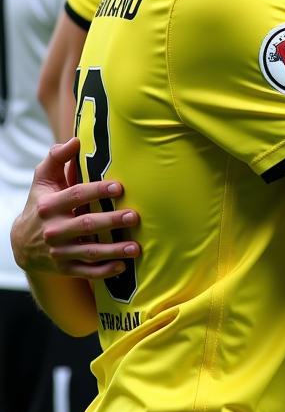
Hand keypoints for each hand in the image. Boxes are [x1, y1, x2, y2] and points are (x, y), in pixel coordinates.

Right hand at [10, 138, 139, 279]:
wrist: (22, 243)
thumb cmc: (42, 203)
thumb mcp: (43, 180)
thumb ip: (56, 158)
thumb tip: (75, 140)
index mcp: (50, 206)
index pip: (76, 196)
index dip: (97, 191)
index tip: (120, 187)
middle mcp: (53, 229)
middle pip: (85, 225)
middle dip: (111, 221)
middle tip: (134, 216)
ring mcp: (59, 251)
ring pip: (89, 251)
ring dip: (113, 250)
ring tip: (136, 248)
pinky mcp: (64, 268)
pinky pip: (86, 271)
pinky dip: (104, 271)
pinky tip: (123, 267)